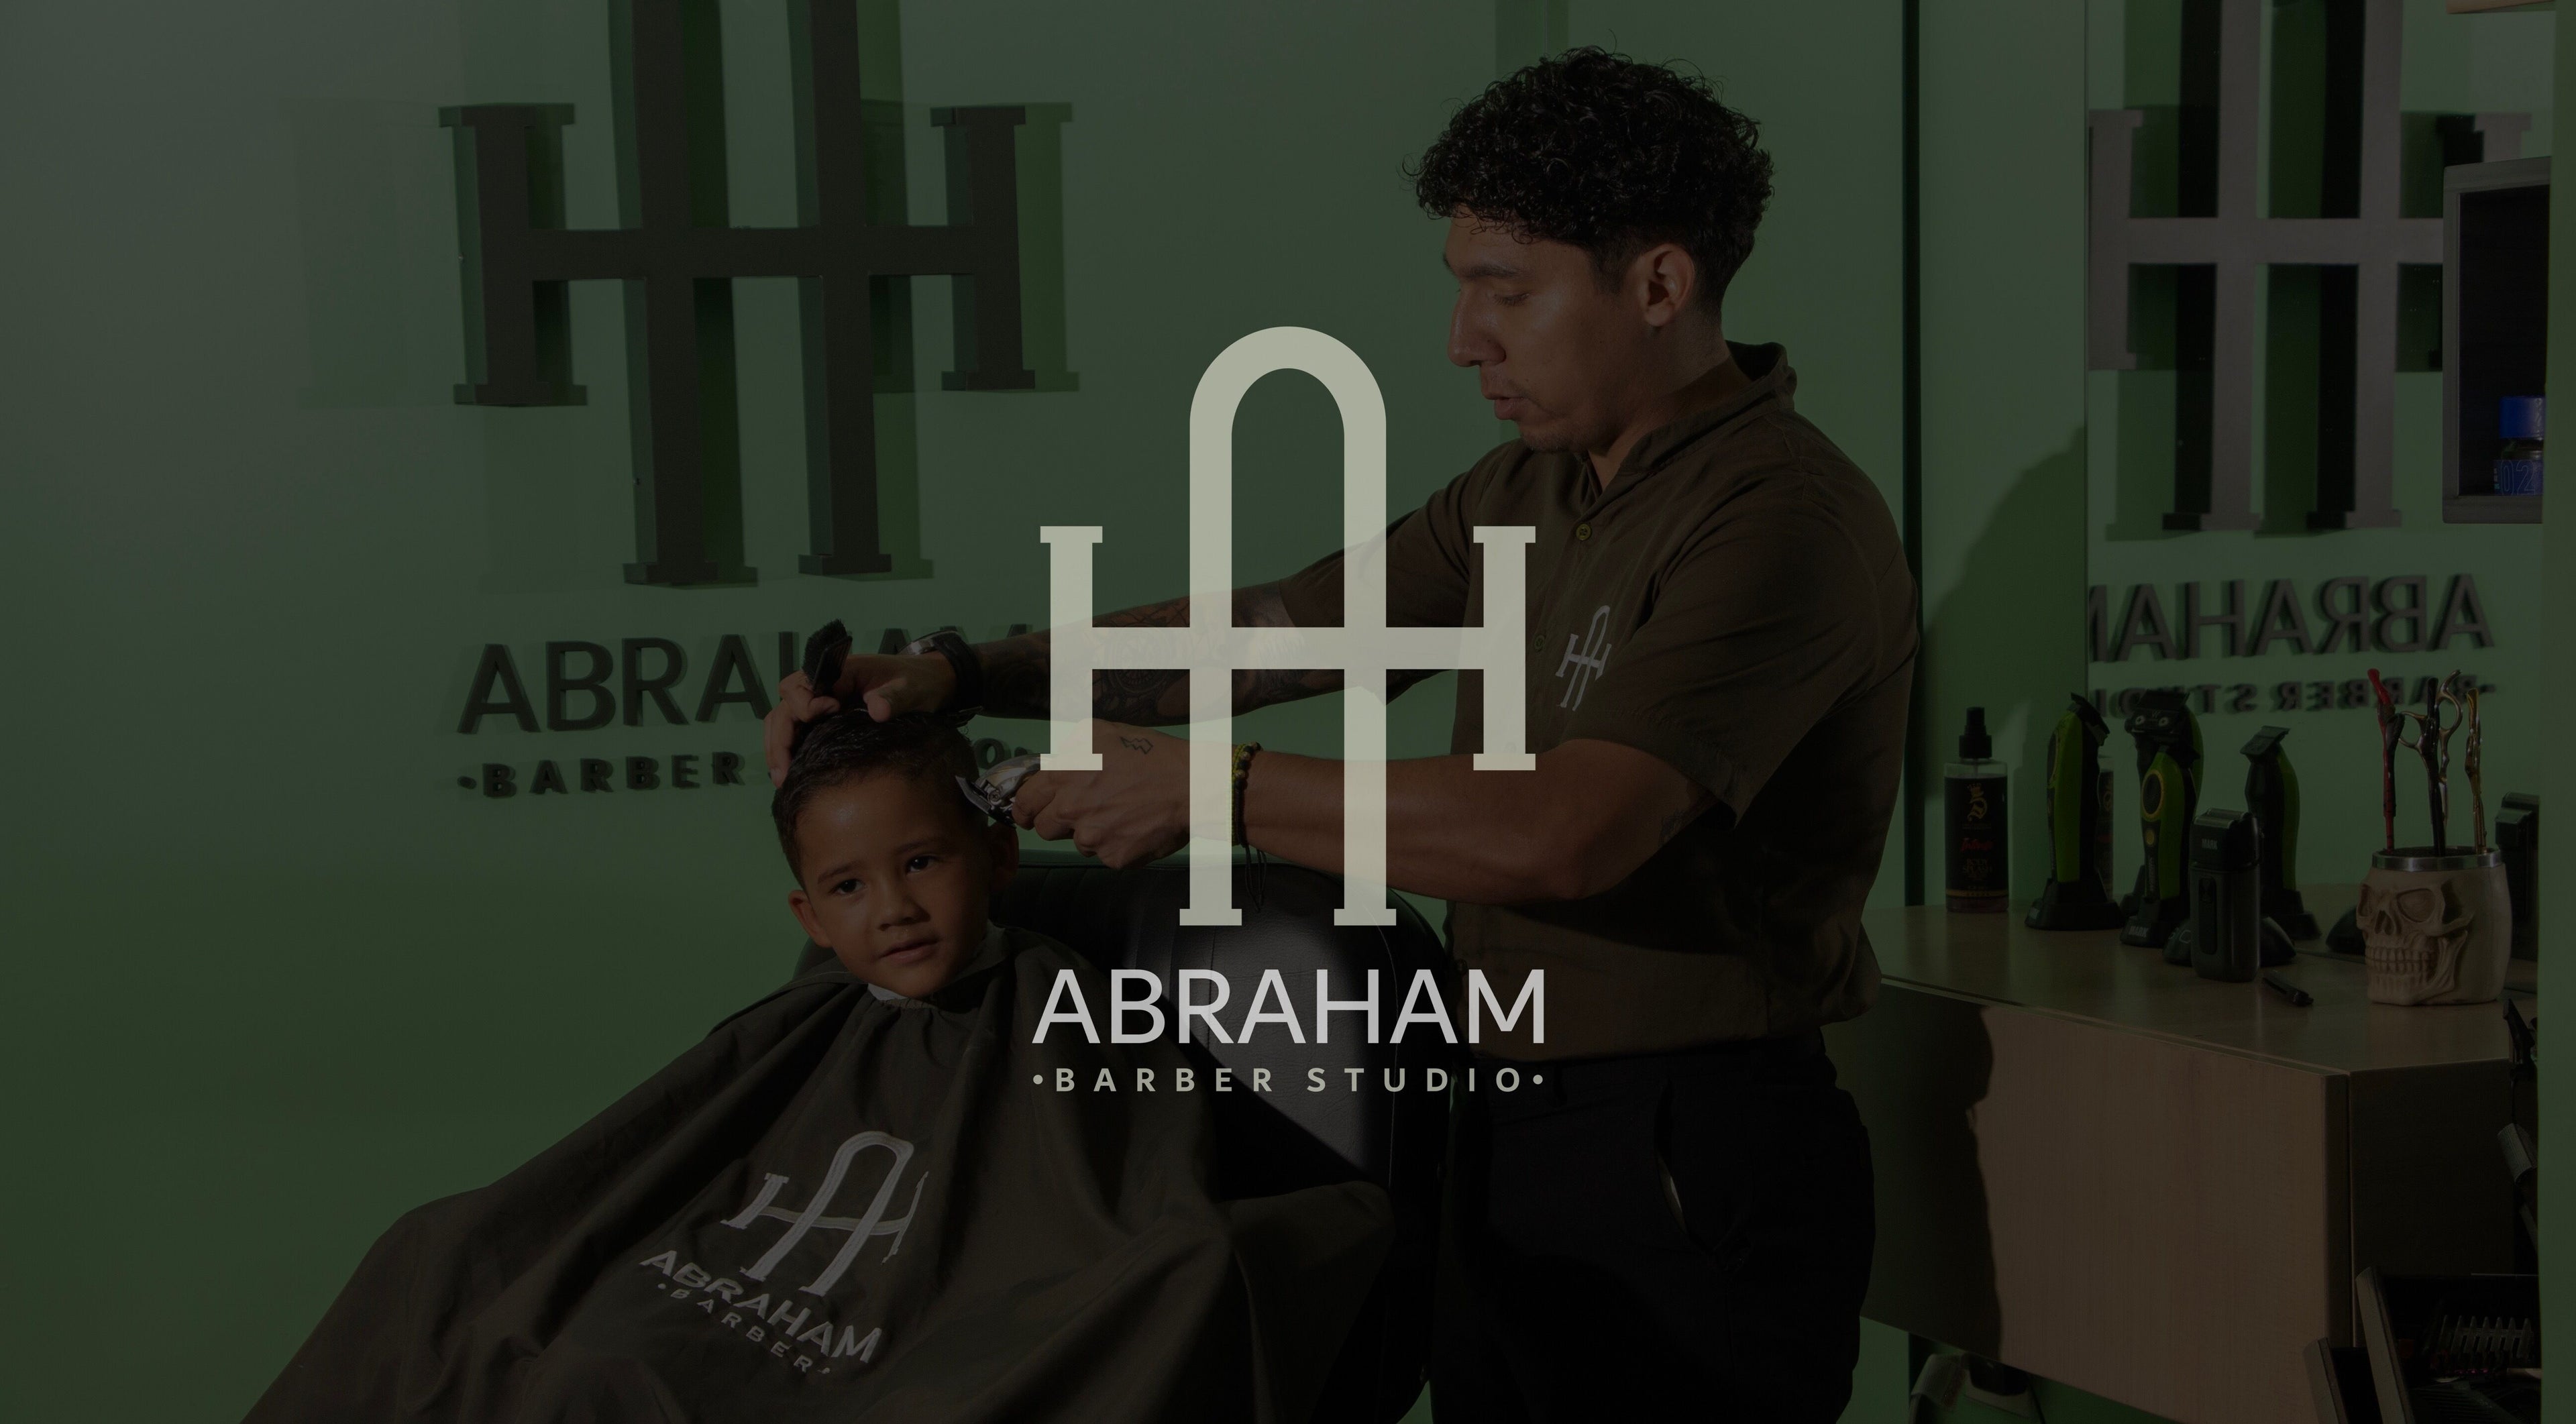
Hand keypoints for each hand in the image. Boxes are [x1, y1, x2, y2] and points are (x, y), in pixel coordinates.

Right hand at [763, 652, 956, 785]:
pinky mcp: (827, 718)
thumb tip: (876, 710)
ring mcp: (823, 702)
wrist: (928, 684)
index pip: (800, 686)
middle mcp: (823, 686)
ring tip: (781, 779)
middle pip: (784, 707)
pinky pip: (798, 730)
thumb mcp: (910, 689)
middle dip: (780, 738)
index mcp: (838, 672)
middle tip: (783, 772)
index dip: (803, 704)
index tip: (827, 713)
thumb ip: (894, 697)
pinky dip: (789, 749)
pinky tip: (791, 774)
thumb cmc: (918, 682)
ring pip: (785, 720)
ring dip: (778, 747)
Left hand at [1010, 723, 1190, 867]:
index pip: (1024, 802)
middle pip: (1044, 829)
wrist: (1191, 785)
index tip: (1033, 811)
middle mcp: (1071, 808)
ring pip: (1078, 843)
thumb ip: (1069, 749)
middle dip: (1058, 822)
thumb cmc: (1150, 754)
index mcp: (1063, 775)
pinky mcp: (1114, 858)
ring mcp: (1092, 837)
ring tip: (1121, 814)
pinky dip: (1118, 845)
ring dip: (1092, 833)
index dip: (1026, 808)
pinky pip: (1106, 856)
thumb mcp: (1102, 733)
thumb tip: (1054, 764)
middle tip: (1082, 811)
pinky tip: (1136, 827)